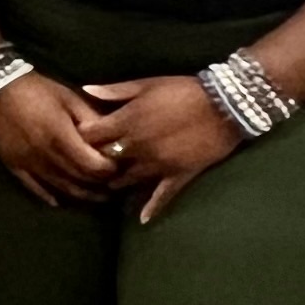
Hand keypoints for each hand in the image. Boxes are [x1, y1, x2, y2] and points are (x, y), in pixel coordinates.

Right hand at [0, 73, 120, 202]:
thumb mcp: (70, 98)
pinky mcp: (14, 166)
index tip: (119, 167)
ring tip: (97, 197)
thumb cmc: (37, 90)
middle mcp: (46, 156)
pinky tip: (59, 201)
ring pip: (61, 188)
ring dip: (81, 195)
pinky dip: (48, 197)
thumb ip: (92, 120)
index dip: (110, 171)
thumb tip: (113, 138)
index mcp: (62, 138)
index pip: (93, 166)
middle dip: (100, 184)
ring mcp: (29, 163)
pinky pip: (34, 188)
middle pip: (80, 180)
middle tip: (114, 185)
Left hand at [78, 75, 241, 220]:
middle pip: (105, 160)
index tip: (78, 138)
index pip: (91, 136)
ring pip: (128, 180)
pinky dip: (151, 208)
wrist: (226, 105)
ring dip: (117, 183)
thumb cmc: (183, 90)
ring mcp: (158, 163)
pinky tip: (142, 219)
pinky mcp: (179, 174)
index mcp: (127, 121)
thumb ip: (114, 90)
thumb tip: (85, 89)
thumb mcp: (146, 84)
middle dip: (96, 162)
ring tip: (108, 186)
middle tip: (89, 165)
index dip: (82, 137)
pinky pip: (162, 196)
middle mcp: (138, 146)